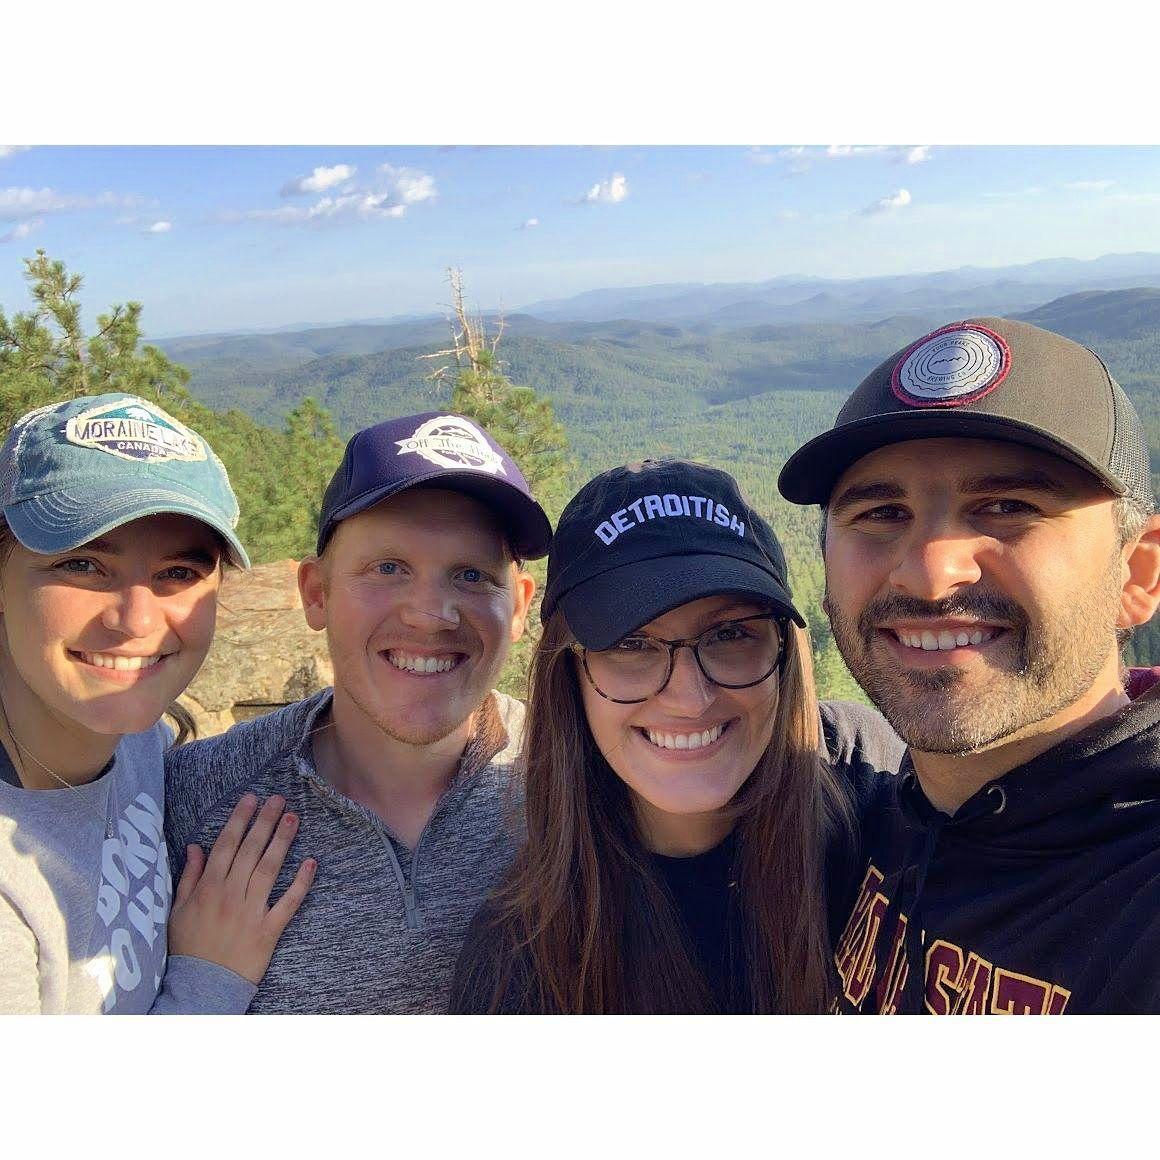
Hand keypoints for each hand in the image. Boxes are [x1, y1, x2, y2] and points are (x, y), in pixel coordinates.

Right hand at [168, 793, 316, 983]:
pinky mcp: (269, 930)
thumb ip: (188, 877)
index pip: (226, 845)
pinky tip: (312, 863)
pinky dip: (301, 883)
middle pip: (250, 851)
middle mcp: (230, 895)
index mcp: (208, 888)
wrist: (201, 987)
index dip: (239, 820)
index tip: (251, 799)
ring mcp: (251, 912)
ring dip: (282, 842)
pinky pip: (288, 903)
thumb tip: (195, 847)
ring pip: (269, 869)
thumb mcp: (178, 911)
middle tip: (278, 799)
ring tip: (293, 818)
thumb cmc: (189, 948)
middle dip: (264, 822)